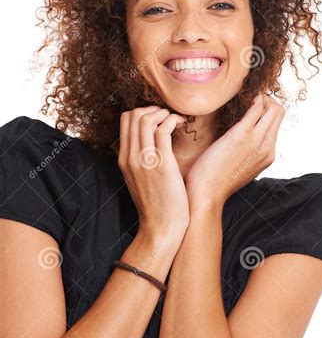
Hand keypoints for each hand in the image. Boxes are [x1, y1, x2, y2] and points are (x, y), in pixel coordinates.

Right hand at [117, 106, 189, 241]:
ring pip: (145, 119)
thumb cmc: (158, 205)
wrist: (161, 228)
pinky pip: (162, 129)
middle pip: (133, 115)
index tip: (160, 118)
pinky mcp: (161, 164)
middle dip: (153, 109)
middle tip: (169, 117)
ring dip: (164, 113)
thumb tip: (151, 143)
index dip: (144, 112)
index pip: (125, 120)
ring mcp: (144, 160)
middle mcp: (130, 157)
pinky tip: (181, 125)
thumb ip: (141, 161)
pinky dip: (172, 120)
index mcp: (124, 159)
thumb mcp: (141, 180)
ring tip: (176, 120)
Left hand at [184, 93, 284, 210]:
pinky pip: (256, 108)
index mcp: (268, 155)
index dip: (266, 109)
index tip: (250, 105)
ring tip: (241, 97)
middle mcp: (268, 147)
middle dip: (266, 100)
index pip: (277, 123)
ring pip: (272, 108)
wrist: (206, 194)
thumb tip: (240, 140)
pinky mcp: (242, 135)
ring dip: (259, 97)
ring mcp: (257, 141)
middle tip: (246, 98)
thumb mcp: (239, 167)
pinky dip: (251, 98)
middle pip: (278, 112)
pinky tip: (237, 96)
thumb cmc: (215, 181)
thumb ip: (246, 152)